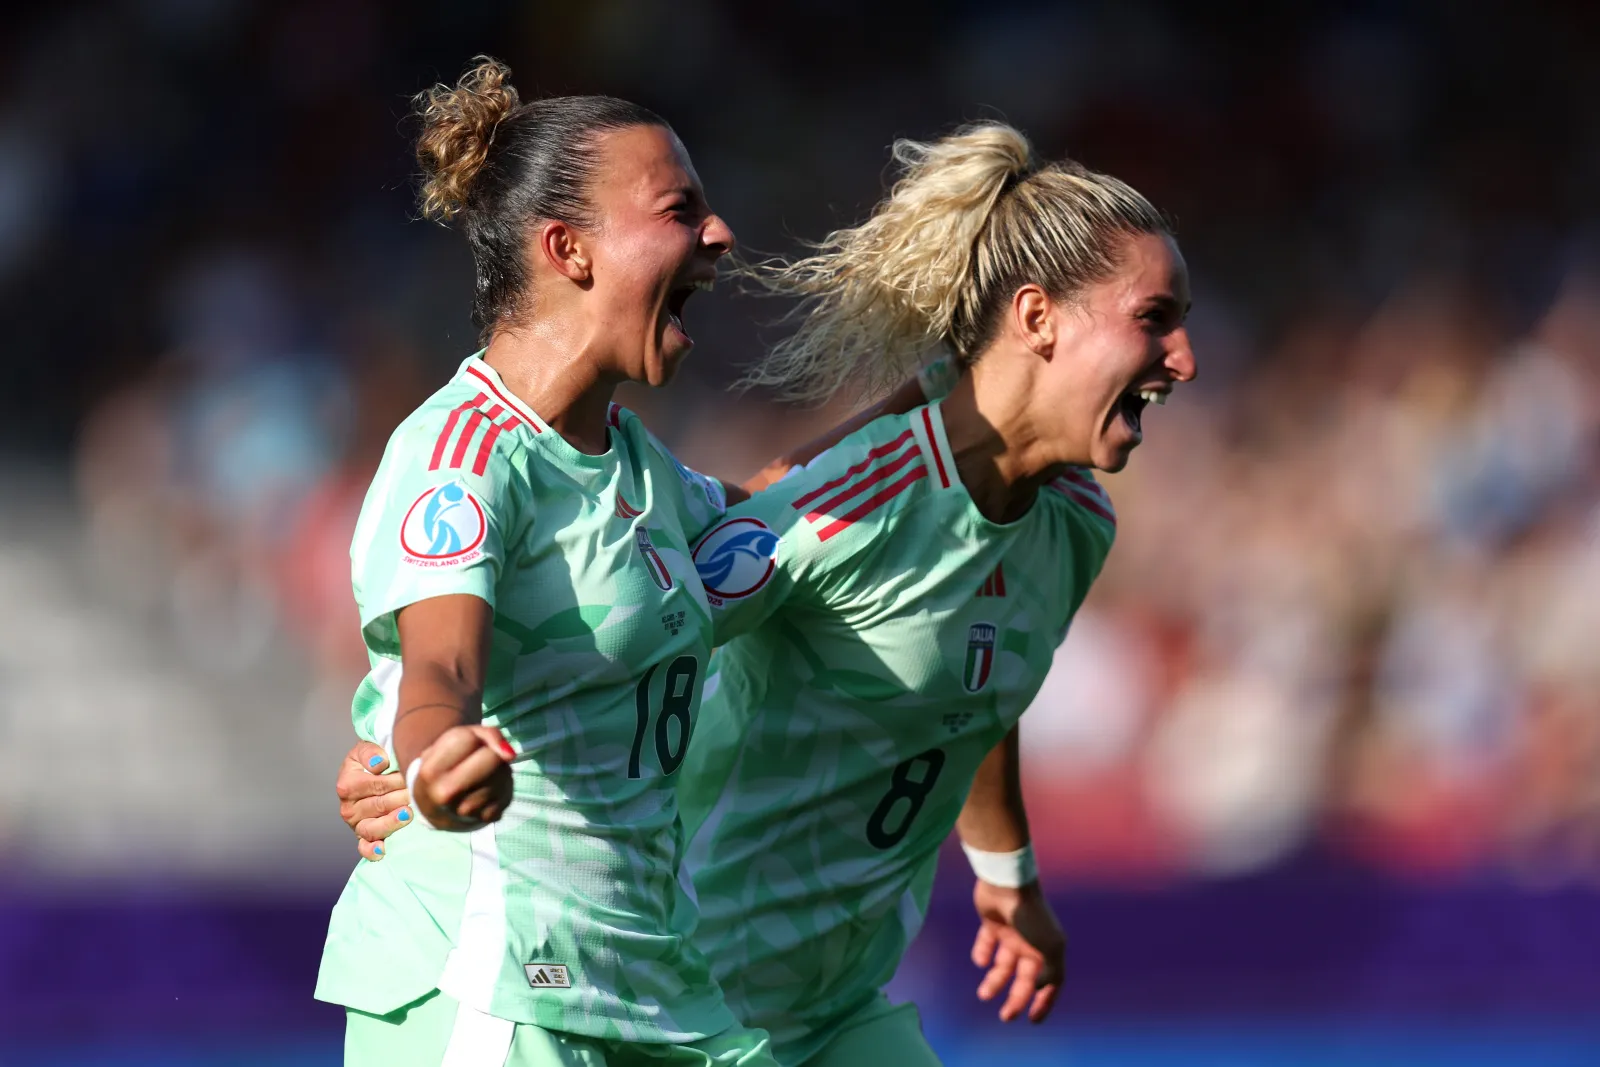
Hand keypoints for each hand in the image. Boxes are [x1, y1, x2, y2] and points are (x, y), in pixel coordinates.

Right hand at [335, 741, 411, 861]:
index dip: (394, 780)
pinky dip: (372, 851)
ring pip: (372, 828)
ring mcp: (356, 825)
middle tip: (417, 792)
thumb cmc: (373, 760)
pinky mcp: (363, 838)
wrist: (373, 773)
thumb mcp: (368, 749)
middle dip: (400, 797)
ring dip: (392, 822)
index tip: (409, 775)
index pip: (374, 784)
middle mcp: (348, 807)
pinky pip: (365, 848)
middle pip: (378, 805)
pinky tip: (383, 849)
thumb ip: (371, 751)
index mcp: (347, 784)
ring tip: (408, 813)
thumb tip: (379, 763)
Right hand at [410, 725, 514, 830]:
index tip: (468, 748)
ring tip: (483, 776)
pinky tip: (489, 790)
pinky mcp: (487, 818)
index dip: (474, 739)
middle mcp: (446, 794)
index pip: (469, 739)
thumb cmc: (445, 767)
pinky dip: (504, 786)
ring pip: (504, 773)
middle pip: (492, 757)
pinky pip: (509, 791)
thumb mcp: (452, 742)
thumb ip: (485, 734)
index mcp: (431, 771)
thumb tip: (510, 754)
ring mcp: (468, 810)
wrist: (434, 808)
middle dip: (491, 753)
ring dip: (500, 769)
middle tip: (480, 760)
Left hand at [971, 878, 1064, 1023]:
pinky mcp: (993, 923)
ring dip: (995, 981)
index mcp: (1048, 951)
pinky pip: (987, 943)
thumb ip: (1048, 971)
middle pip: (1024, 979)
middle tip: (1005, 1016)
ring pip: (1004, 965)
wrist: (1007, 884)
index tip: (1032, 1020)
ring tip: (984, 995)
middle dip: (1016, 999)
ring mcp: (1012, 933)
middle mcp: (1031, 944)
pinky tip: (980, 961)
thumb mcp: (1048, 948)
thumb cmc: (1030, 918)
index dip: (1044, 1002)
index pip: (1050, 983)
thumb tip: (1039, 988)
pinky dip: (983, 954)